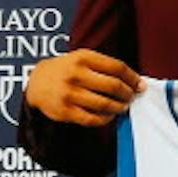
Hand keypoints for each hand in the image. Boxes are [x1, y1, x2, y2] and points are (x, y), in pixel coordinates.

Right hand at [25, 50, 142, 127]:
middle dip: (128, 94)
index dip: (133, 78)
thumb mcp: (82, 59)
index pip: (117, 67)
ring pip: (105, 104)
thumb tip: (134, 82)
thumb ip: (105, 67)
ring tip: (122, 107)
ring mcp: (69, 93)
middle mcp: (76, 74)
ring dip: (119, 107)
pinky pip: (93, 119)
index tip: (140, 85)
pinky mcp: (65, 111)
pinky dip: (106, 119)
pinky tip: (109, 115)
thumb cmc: (67, 70)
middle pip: (113, 86)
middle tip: (131, 97)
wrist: (37, 82)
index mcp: (83, 57)